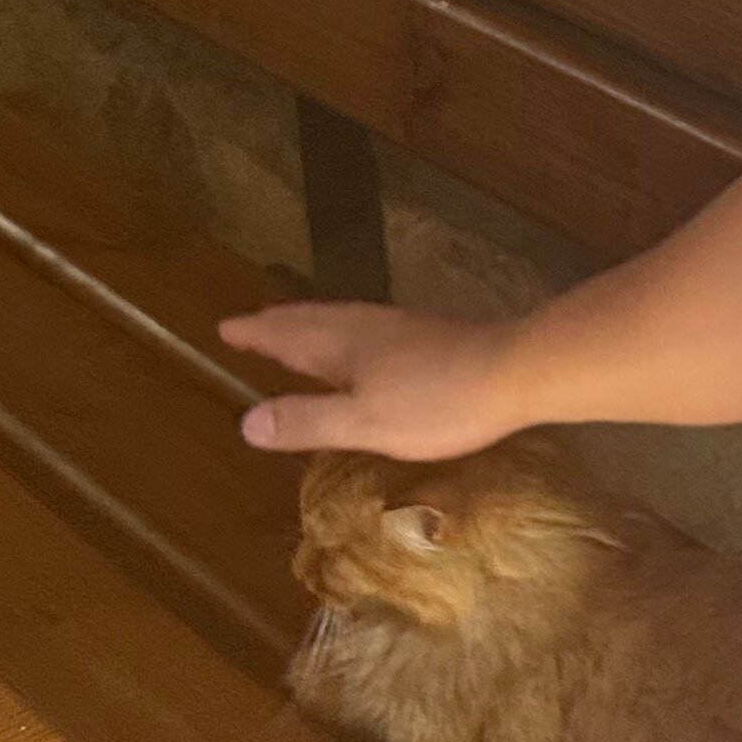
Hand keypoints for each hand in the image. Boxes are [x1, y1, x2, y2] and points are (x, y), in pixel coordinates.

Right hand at [219, 301, 525, 457]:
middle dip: (279, 323)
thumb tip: (246, 421)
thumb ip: (307, 420)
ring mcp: (401, 328)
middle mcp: (366, 326)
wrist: (515, 372)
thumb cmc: (437, 401)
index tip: (226, 327)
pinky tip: (365, 351)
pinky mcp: (430, 337)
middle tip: (253, 324)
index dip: (255, 334)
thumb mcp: (364, 421)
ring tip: (298, 333)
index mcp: (341, 344)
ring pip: (342, 322)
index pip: (285, 334)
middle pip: (311, 320)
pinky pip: (369, 331)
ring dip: (312, 326)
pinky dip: (346, 336)